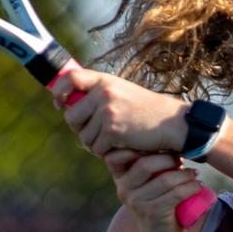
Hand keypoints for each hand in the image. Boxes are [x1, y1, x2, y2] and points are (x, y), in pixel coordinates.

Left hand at [50, 64, 188, 156]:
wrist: (174, 123)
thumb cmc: (148, 111)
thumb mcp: (124, 92)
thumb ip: (100, 95)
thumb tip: (69, 105)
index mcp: (105, 81)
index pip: (71, 79)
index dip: (60, 92)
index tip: (59, 103)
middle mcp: (104, 93)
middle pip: (71, 117)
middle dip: (80, 129)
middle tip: (97, 134)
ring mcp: (107, 112)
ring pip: (84, 137)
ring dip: (96, 144)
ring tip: (116, 140)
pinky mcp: (113, 131)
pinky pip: (97, 148)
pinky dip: (108, 152)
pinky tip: (123, 146)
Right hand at [104, 149, 205, 231]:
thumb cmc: (158, 201)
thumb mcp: (148, 181)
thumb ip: (147, 160)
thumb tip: (169, 131)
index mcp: (120, 176)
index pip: (117, 154)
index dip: (138, 145)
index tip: (159, 143)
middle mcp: (123, 188)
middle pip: (145, 163)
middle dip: (168, 158)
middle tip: (183, 159)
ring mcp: (136, 202)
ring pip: (164, 179)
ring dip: (184, 174)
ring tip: (194, 174)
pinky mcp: (152, 213)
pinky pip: (175, 194)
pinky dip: (190, 187)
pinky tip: (198, 185)